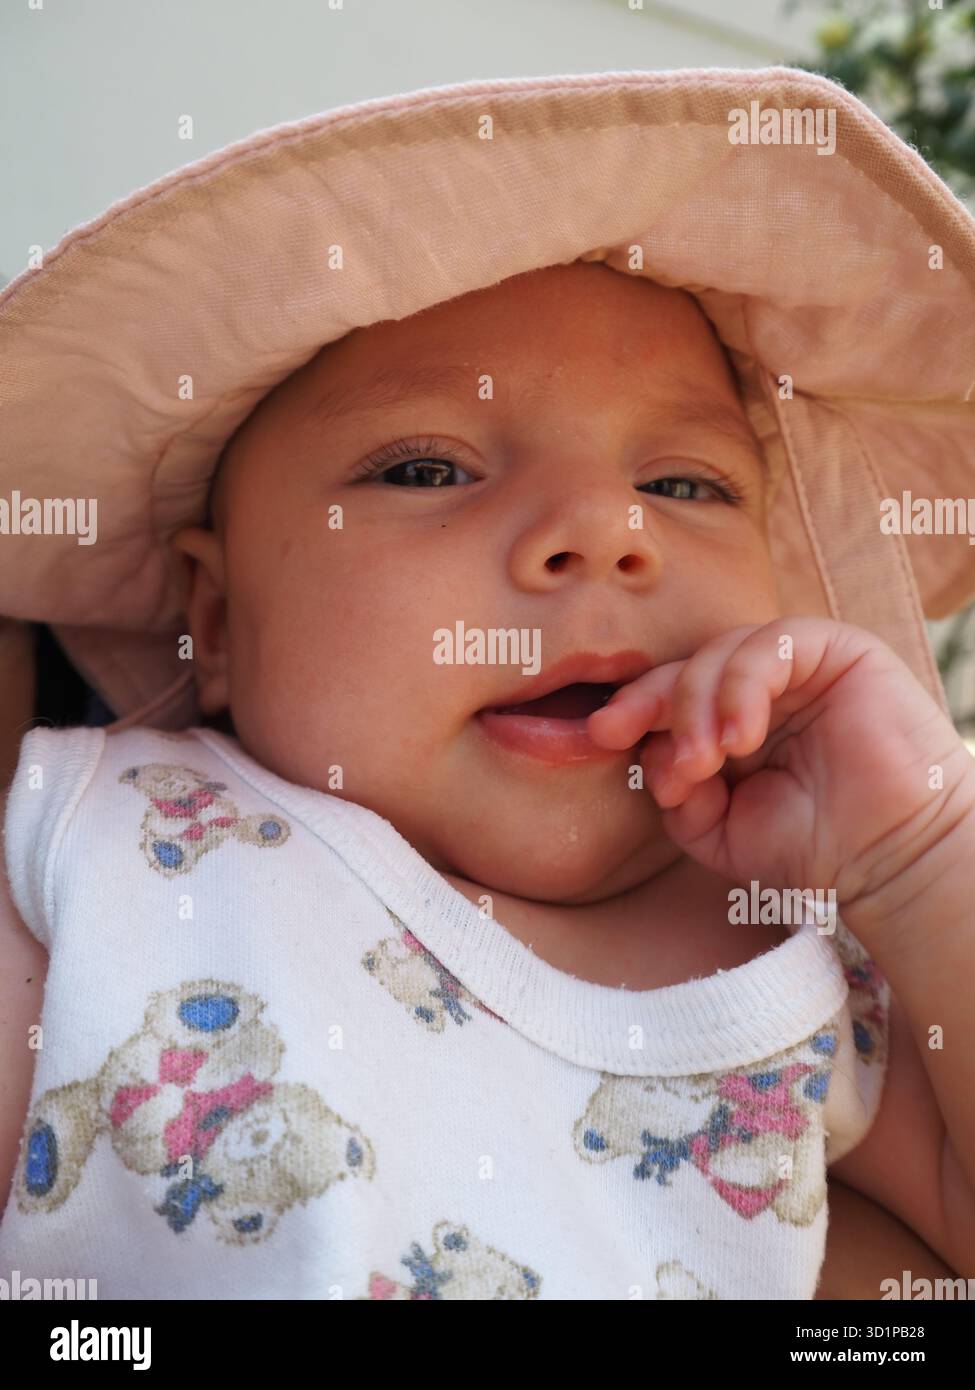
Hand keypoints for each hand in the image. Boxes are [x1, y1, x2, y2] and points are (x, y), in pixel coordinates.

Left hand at [586, 617, 974, 913]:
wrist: (891, 864)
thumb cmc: (812, 849)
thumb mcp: (716, 830)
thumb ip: (674, 794)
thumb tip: (650, 756)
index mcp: (729, 717)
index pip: (667, 695)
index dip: (631, 709)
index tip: (599, 735)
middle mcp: (762, 685)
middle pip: (686, 666)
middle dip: (652, 704)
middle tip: (645, 747)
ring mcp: (800, 664)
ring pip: (721, 653)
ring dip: (697, 706)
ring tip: (703, 762)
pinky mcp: (837, 650)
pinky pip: (771, 645)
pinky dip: (743, 687)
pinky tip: (740, 738)